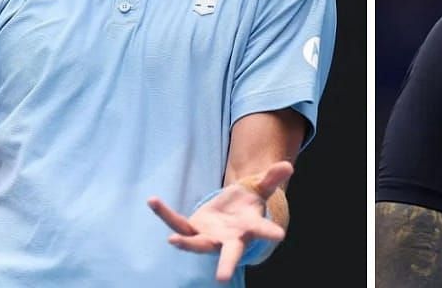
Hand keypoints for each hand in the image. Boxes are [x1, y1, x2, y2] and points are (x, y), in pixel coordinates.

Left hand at [148, 161, 292, 282]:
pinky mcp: (191, 230)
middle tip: (223, 279)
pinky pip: (177, 222)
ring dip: (185, 244)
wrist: (229, 213)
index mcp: (249, 228)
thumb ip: (271, 179)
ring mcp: (208, 238)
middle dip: (225, 266)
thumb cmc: (247, 204)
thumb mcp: (260, 188)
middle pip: (228, 254)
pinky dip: (164, 213)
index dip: (269, 232)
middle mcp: (228, 239)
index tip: (280, 235)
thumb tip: (288, 165)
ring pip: (196, 244)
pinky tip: (153, 200)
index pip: (261, 230)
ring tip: (171, 241)